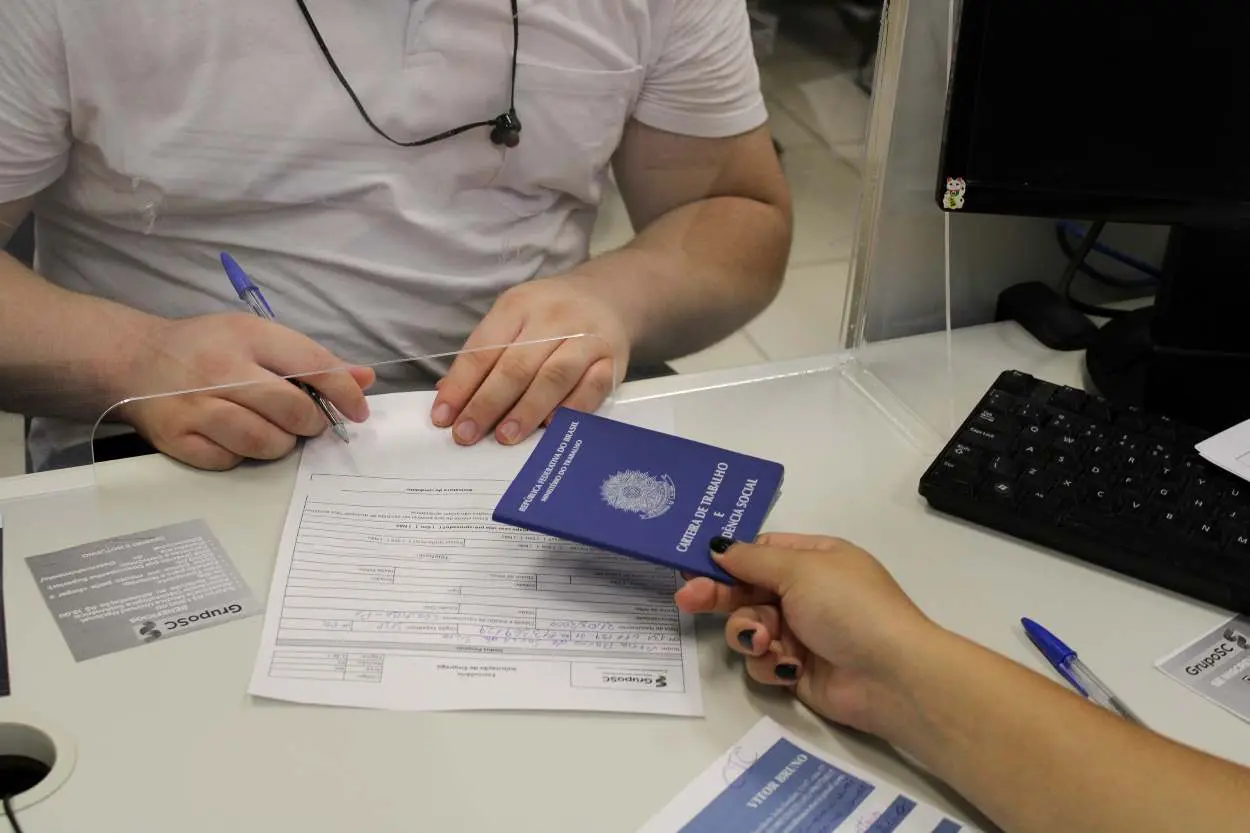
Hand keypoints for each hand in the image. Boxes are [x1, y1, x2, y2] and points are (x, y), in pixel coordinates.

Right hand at [115, 313, 374, 469]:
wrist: (134, 359)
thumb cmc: (206, 347)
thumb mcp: (258, 337)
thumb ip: (312, 359)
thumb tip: (364, 379)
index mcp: (247, 336)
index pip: (313, 365)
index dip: (344, 392)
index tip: (358, 411)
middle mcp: (221, 370)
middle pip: (292, 410)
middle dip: (311, 423)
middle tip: (306, 422)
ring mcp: (196, 407)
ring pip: (265, 442)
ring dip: (280, 444)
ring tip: (273, 431)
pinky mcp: (177, 438)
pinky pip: (230, 461)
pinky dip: (241, 456)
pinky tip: (235, 439)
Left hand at [430, 275, 630, 445]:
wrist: (609, 296)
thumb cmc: (550, 314)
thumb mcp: (514, 317)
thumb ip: (486, 353)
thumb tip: (451, 396)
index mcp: (518, 306)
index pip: (483, 350)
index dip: (461, 386)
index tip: (444, 417)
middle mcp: (553, 318)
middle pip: (515, 366)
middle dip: (487, 404)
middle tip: (467, 434)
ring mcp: (586, 338)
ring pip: (553, 377)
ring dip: (527, 410)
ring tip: (505, 436)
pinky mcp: (612, 360)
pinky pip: (591, 388)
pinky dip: (571, 409)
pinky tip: (551, 426)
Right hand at [675, 534, 937, 734]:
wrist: (891, 676)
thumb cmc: (849, 608)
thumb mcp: (801, 569)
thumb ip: (753, 559)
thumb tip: (718, 546)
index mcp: (815, 559)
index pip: (761, 553)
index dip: (728, 560)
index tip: (695, 566)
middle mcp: (807, 593)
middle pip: (747, 590)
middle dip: (720, 596)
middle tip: (687, 600)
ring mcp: (801, 632)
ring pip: (750, 628)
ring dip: (751, 633)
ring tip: (767, 642)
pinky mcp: (796, 669)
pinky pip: (763, 661)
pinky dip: (771, 663)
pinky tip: (788, 666)